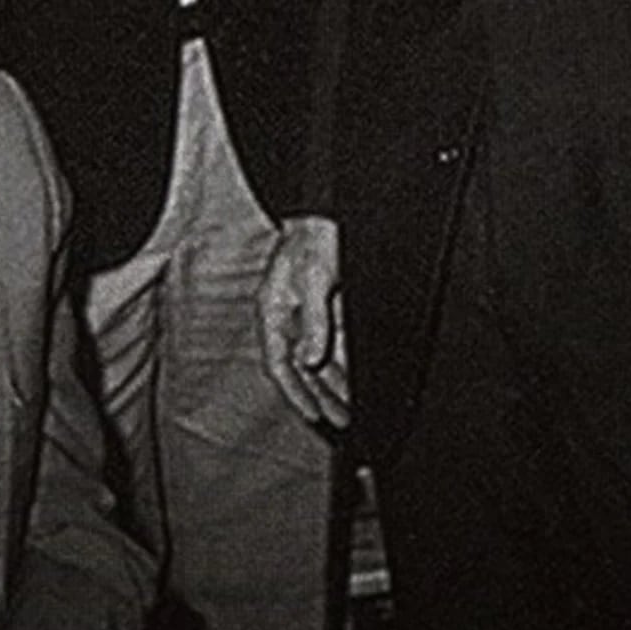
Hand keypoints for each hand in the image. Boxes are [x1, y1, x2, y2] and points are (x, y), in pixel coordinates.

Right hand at [259, 216, 349, 429]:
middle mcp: (288, 315)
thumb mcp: (313, 278)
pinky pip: (333, 341)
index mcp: (273, 310)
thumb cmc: (312, 237)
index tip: (312, 415)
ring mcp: (306, 311)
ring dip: (335, 382)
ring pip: (319, 357)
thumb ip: (313, 320)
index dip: (294, 392)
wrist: (325, 209)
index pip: (279, 363)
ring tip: (352, 407)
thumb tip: (308, 359)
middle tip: (340, 420)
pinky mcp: (326, 305)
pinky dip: (343, 360)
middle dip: (320, 396)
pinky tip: (357, 376)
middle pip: (301, 367)